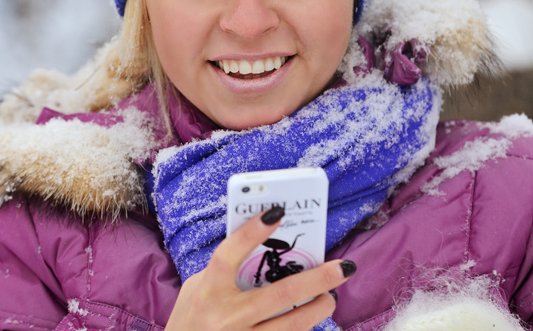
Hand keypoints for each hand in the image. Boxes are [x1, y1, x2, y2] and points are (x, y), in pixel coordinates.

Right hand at [165, 206, 354, 330]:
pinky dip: (302, 329)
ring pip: (291, 325)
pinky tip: (310, 318)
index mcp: (208, 291)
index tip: (277, 212)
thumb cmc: (189, 319)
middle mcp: (226, 316)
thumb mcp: (196, 290)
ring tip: (331, 296)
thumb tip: (261, 251)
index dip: (250, 233)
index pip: (229, 255)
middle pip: (278, 295)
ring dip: (318, 309)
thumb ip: (223, 271)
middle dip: (316, 280)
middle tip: (343, 267)